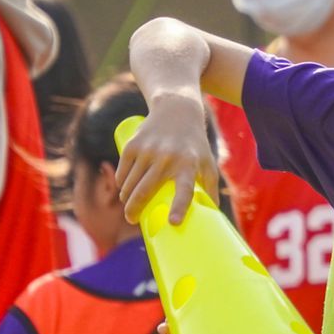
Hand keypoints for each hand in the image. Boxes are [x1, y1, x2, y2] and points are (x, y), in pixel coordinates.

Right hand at [114, 93, 217, 226]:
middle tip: (132, 220)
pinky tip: (123, 189)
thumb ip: (211, 188)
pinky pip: (123, 171)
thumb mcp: (208, 162)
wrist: (177, 110)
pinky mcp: (133, 144)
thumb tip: (212, 215)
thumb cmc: (195, 143)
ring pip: (130, 183)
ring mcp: (148, 151)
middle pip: (145, 191)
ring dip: (126, 198)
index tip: (173, 222)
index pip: (184, 190)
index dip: (179, 207)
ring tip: (129, 206)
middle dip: (133, 210)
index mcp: (189, 165)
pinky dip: (121, 183)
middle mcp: (167, 158)